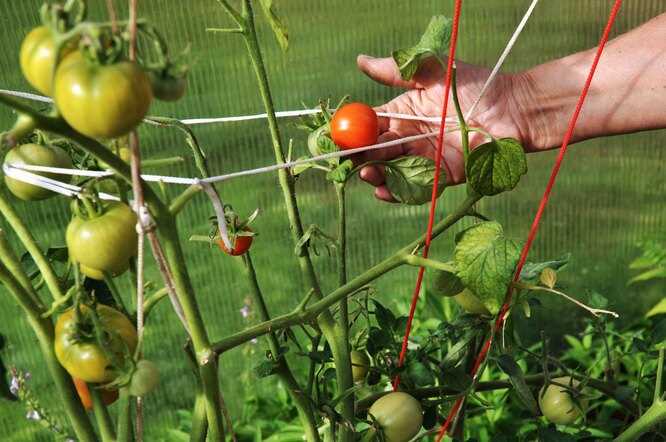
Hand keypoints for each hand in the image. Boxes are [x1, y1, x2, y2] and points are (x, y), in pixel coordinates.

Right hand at [355, 54, 528, 201]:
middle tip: (348, 158)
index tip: (337, 133)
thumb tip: (360, 61)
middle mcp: (410, 137)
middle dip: (360, 155)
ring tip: (366, 172)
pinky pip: (416, 187)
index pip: (371, 123)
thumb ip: (398, 71)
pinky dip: (398, 192)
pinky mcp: (442, 177)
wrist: (515, 108)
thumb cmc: (477, 84)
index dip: (353, 128)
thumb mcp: (434, 71)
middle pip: (377, 150)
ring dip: (376, 174)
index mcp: (404, 112)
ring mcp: (425, 159)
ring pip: (392, 170)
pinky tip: (383, 190)